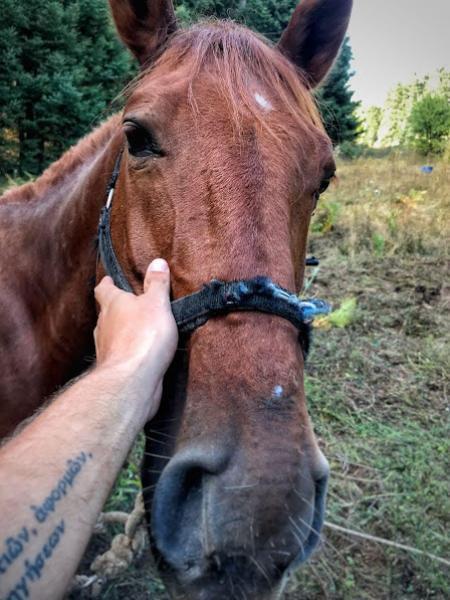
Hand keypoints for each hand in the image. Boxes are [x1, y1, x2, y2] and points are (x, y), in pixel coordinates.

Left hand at [94, 259, 177, 412]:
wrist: (132, 380)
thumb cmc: (144, 336)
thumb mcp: (157, 303)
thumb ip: (157, 284)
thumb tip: (157, 262)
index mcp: (113, 304)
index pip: (104, 289)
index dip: (107, 283)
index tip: (109, 279)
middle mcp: (104, 325)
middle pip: (105, 312)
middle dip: (114, 308)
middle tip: (126, 304)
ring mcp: (106, 348)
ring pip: (109, 334)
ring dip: (119, 331)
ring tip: (133, 329)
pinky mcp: (113, 368)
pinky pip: (118, 354)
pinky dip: (125, 351)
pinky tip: (137, 354)